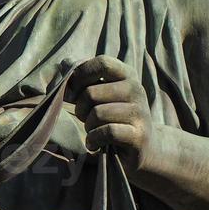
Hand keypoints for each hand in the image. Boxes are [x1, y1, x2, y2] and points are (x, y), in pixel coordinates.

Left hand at [67, 56, 151, 171]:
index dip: (80, 76)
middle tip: (85, 118)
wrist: (145, 146)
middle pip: (91, 93)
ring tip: (93, 130)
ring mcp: (140, 112)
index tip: (72, 93)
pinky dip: (94, 139)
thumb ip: (83, 77)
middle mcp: (136, 89)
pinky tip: (94, 144)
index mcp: (127, 74)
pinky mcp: (139, 135)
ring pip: (97, 114)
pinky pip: (107, 132)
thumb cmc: (113, 115)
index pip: (102, 63)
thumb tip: (63, 64)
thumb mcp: (101, 92)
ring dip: (88, 126)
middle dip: (80, 108)